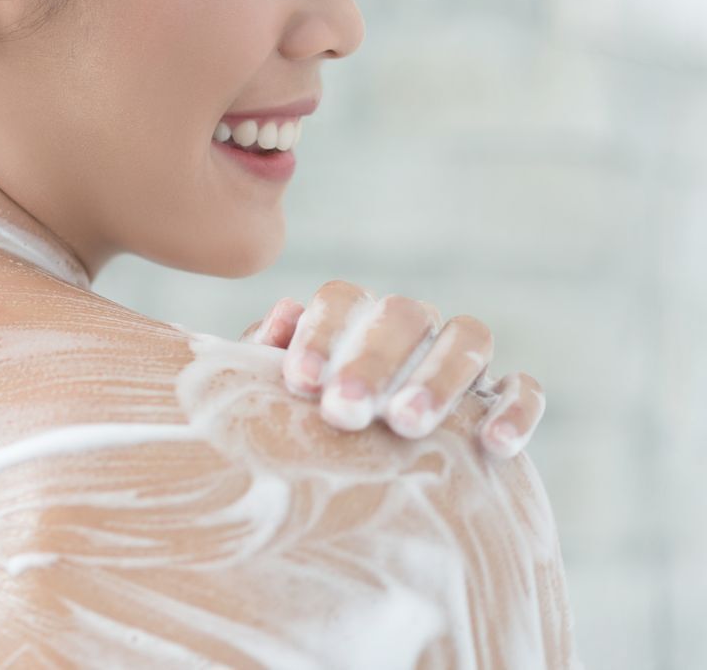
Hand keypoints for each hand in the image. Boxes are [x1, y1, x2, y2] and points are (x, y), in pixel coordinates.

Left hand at [240, 281, 544, 458]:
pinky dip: (515, 410)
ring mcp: (462, 359)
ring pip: (468, 338)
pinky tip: (493, 445)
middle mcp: (411, 329)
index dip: (322, 333)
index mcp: (355, 320)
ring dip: (438, 377)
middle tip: (344, 411)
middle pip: (405, 315)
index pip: (344, 300)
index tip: (300, 382)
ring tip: (406, 424)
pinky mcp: (502, 398)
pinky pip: (523, 389)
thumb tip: (283, 314)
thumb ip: (269, 359)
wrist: (353, 492)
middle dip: (373, 361)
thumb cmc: (304, 434)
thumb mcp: (278, 401)